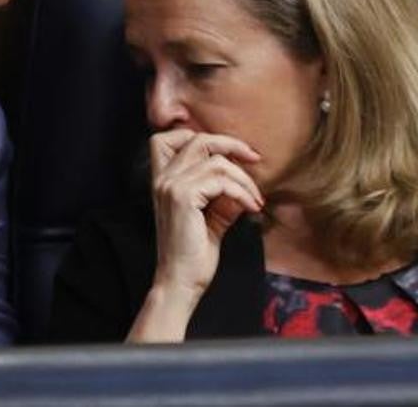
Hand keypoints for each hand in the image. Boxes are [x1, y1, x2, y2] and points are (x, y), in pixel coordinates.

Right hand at [148, 129, 262, 299]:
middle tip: (254, 159)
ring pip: (216, 161)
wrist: (181, 282)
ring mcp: (171, 186)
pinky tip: (251, 207)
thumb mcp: (210, 217)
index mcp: (163, 181)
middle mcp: (162, 179)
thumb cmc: (194, 254)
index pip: (165, 138)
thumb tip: (244, 178)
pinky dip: (243, 192)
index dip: (195, 135)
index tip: (228, 151)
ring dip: (244, 179)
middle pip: (198, 139)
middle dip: (231, 145)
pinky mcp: (183, 197)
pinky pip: (222, 181)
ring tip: (255, 199)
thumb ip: (221, 195)